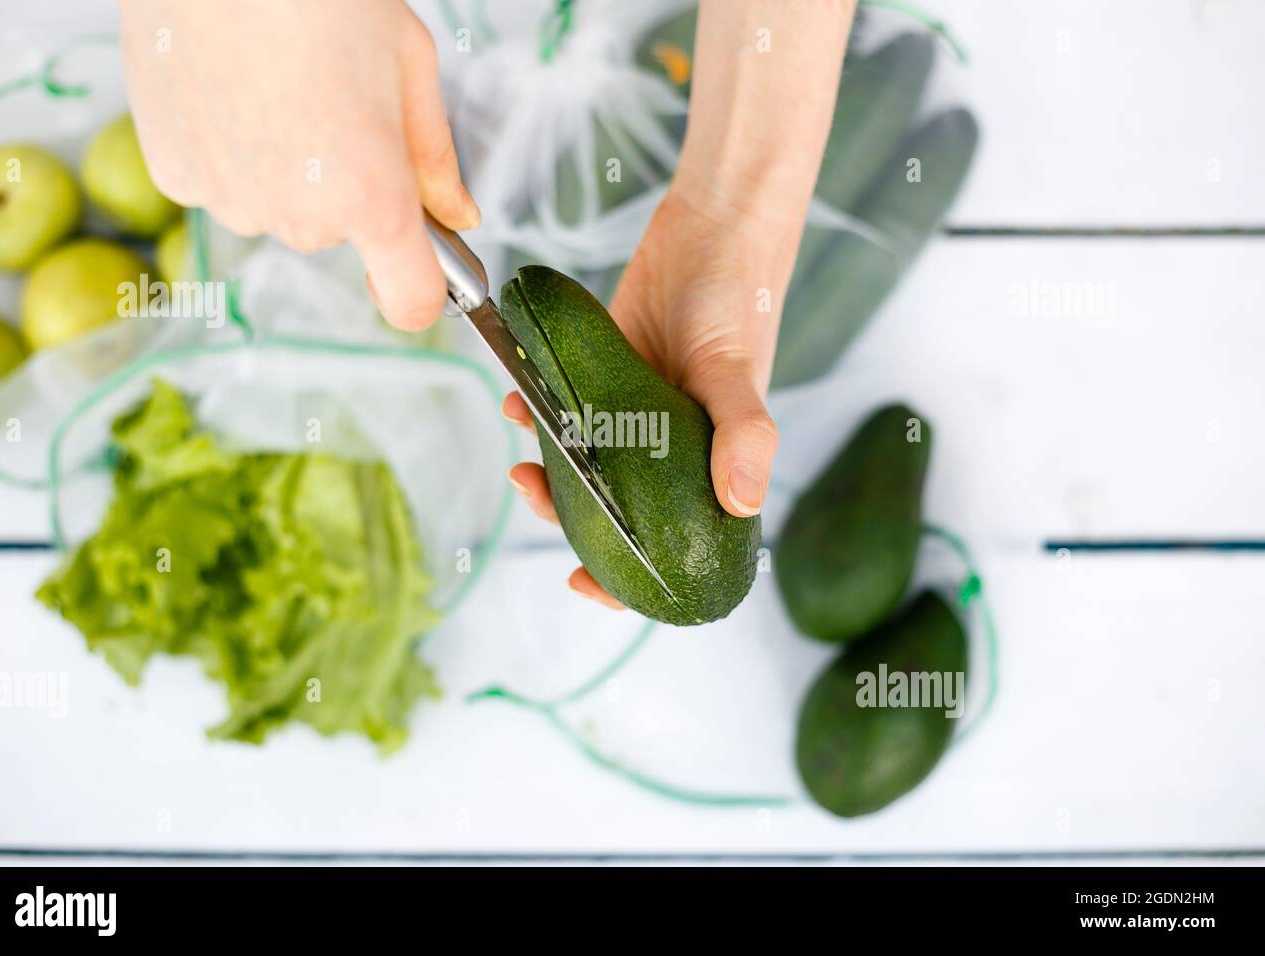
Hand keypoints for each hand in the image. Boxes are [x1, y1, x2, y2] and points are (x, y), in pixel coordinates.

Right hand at [117, 0, 477, 330]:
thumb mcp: (409, 63)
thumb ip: (434, 158)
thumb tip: (456, 216)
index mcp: (371, 194)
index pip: (411, 300)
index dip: (425, 290)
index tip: (427, 269)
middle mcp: (299, 217)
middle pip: (342, 233)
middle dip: (350, 185)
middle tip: (336, 104)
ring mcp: (231, 202)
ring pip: (281, 208)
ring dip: (287, 169)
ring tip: (277, 85)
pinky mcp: (176, 178)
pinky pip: (225, 185)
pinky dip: (233, 152)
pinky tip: (231, 89)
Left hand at [503, 189, 786, 608]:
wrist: (711, 228)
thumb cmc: (738, 299)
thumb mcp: (739, 372)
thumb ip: (744, 436)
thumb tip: (743, 504)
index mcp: (710, 467)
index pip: (676, 546)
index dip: (631, 580)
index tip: (584, 586)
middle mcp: (670, 451)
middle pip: (613, 510)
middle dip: (566, 515)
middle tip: (532, 490)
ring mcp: (634, 416)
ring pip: (582, 464)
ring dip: (545, 465)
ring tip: (520, 448)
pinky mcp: (605, 377)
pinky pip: (566, 409)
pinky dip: (539, 410)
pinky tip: (520, 397)